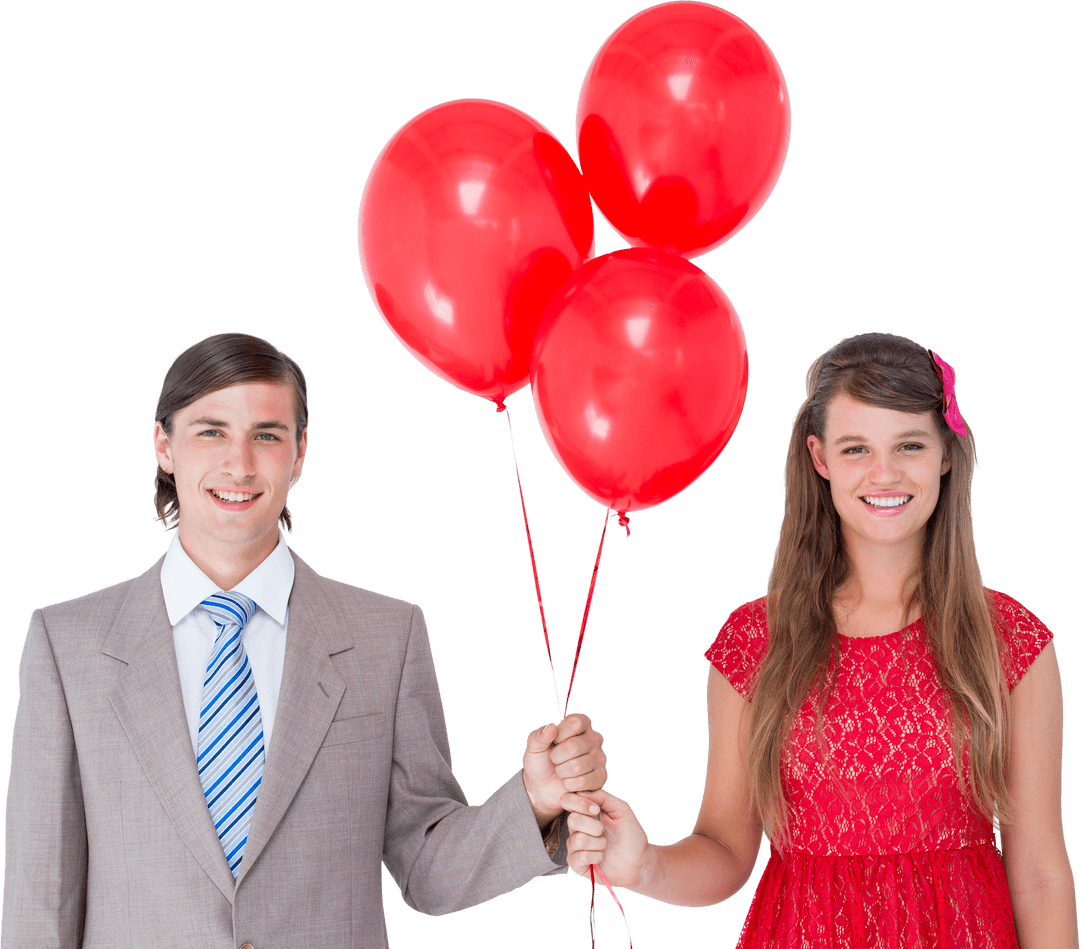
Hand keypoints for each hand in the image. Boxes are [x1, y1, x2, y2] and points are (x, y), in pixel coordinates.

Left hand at [521, 712, 606, 827]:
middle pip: (574, 746)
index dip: (560, 735)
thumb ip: (539, 735)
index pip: (575, 723)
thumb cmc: (541, 761)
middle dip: (556, 757)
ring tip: (561, 770)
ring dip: (562, 772)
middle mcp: (594, 738)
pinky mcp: (601, 777)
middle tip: (555, 760)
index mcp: (581, 724)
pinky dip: (569, 784)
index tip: (553, 742)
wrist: (542, 786)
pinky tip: (568, 782)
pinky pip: (583, 782)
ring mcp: (600, 758)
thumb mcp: (534, 746)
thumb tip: (552, 727)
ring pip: (577, 766)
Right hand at [566, 788, 650, 889]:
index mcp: (585, 811)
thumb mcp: (621, 809)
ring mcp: (575, 845)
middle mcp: (577, 827)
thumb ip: (602, 797)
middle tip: (604, 831)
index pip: (567, 800)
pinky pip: (578, 858)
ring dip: (598, 843)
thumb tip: (581, 791)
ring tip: (606, 845)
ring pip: (577, 840)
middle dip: (594, 826)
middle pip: (572, 820)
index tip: (597, 810)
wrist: (639, 862)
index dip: (579, 803)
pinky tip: (601, 858)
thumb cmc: (630, 834)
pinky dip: (595, 857)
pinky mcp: (576, 863)